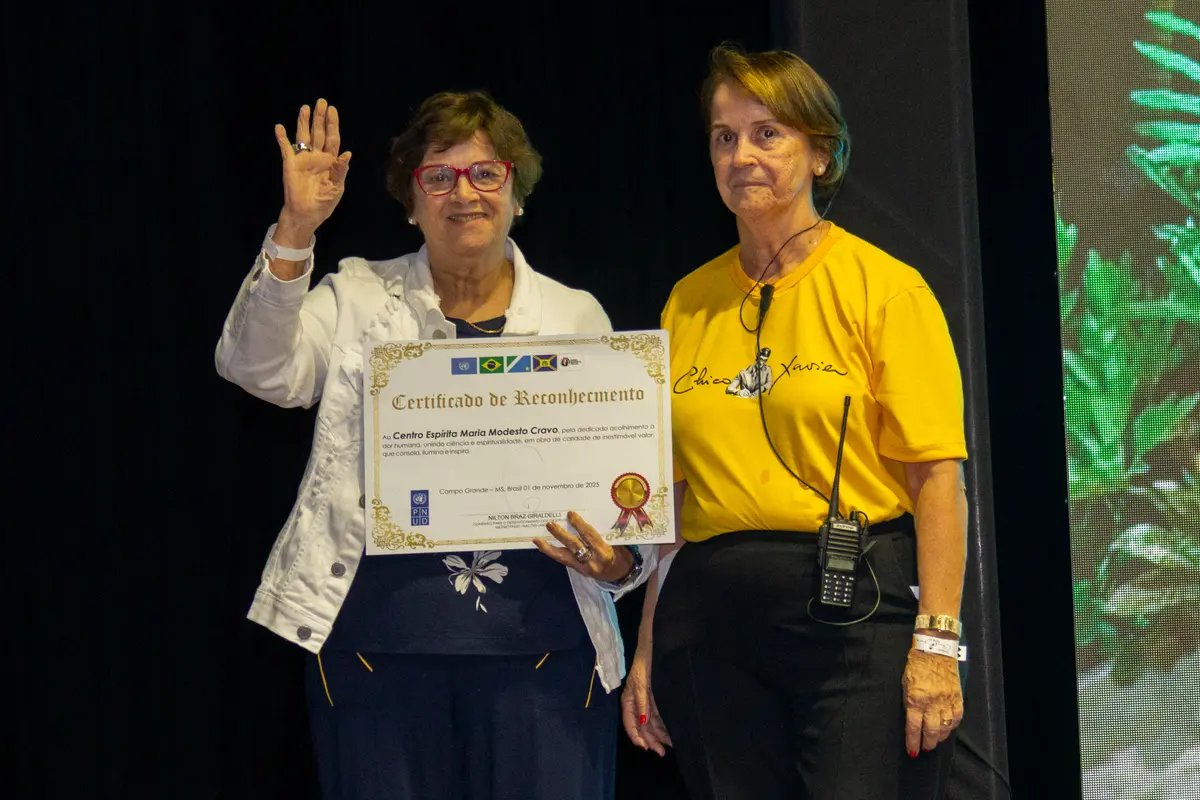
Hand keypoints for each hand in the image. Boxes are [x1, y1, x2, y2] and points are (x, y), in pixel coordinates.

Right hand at [272, 98, 351, 241]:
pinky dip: (282, 138)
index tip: (332, 110)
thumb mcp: (336, 188)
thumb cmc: (323, 203)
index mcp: (330, 161)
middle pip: (318, 133)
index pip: (332, 139)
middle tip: (321, 102)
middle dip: (319, 118)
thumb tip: (347, 154)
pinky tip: (280, 127)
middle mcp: (316, 157)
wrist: (307, 214)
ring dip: (303, 122)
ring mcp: (303, 159)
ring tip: (305, 107)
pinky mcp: (290, 164)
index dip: (332, 125)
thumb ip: (341, 170)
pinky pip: (286, 148)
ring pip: (304, 136)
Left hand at [533, 511, 633, 582]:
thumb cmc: (619, 554)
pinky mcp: (578, 571)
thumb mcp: (616, 543)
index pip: (590, 537)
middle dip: (561, 535)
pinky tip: (543, 547)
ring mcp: (583, 568)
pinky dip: (553, 553)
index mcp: (604, 553)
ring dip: (549, 548)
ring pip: (563, 557)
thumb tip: (587, 517)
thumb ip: (603, 533)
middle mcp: (592, 561)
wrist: (620, 575)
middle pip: (574, 546)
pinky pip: (563, 561)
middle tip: (550, 524)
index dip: (580, 525)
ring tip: (537, 540)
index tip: (570, 514)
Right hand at [621, 646, 671, 754]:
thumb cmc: (641, 662)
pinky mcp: (651, 697)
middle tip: (661, 752)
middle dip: (649, 740)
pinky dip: (661, 725)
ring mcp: (643, 701)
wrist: (647, 645)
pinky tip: (668, 733)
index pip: (630, 724)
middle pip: (640, 726)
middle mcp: (634, 703)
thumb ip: (642, 701)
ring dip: (657, 735)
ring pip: (649, 723)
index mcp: (628, 700)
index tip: (645, 747)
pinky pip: (655, 715)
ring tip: (667, 746)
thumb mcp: (641, 681)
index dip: (636, 737)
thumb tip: (643, 722)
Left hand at [902, 649, 963, 755]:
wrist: (935, 650)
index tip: (912, 751)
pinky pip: (956, 717)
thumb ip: (909, 701)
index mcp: (915, 699)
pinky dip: (952, 726)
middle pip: (931, 731)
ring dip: (940, 737)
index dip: (913, 742)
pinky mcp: (957, 697)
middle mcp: (931, 703)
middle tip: (925, 748)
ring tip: (936, 741)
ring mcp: (946, 700)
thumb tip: (912, 718)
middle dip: (928, 743)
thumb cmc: (916, 665)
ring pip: (945, 727)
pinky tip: (948, 729)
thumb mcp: (905, 683)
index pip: (913, 727)